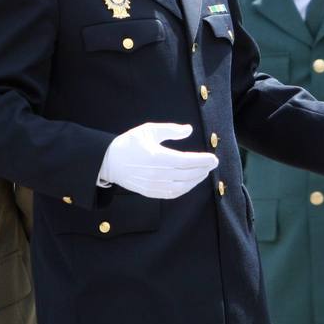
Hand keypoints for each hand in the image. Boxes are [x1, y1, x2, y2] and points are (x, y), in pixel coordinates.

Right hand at [99, 122, 217, 199]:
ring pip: (182, 186)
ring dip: (196, 180)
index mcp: (157, 157)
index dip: (202, 161)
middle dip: (203, 170)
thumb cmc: (130, 143)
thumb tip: (189, 130)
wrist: (110, 161)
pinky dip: (185, 189)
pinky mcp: (151, 192)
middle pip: (187, 174)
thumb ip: (170, 130)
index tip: (214, 158)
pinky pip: (173, 194)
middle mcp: (157, 174)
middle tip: (212, 164)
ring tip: (204, 172)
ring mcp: (154, 185)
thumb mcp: (149, 130)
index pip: (186, 161)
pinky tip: (191, 182)